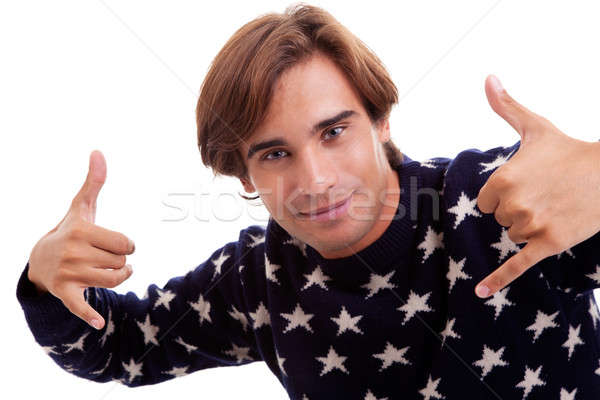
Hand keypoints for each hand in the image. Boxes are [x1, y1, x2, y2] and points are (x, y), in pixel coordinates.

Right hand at [28, 150, 135, 329]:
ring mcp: (68, 274)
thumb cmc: (70, 230)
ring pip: (114, 281)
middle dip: (120, 262)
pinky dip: (89, 315)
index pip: (126, 244)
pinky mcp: (65, 293)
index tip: (116, 244)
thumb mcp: (82, 207)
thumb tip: (98, 151)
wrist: (40, 260)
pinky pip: (80, 306)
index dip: (126, 246)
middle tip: (106, 259)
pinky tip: (99, 324)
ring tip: (111, 273)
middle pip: (122, 264)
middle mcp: (74, 252)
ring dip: (118, 279)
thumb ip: (94, 182)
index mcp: (82, 231)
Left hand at [474, 75, 599, 297]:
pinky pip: (516, 266)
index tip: (527, 184)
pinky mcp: (549, 245)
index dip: (503, 196)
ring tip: (556, 207)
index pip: (485, 202)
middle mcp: (513, 204)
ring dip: (529, 227)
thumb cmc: (567, 150)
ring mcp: (532, 226)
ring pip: (513, 236)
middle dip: (518, 210)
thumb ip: (505, 106)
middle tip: (547, 194)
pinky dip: (498, 281)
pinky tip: (480, 294)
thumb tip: (488, 77)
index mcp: (501, 179)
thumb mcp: (534, 127)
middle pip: (499, 220)